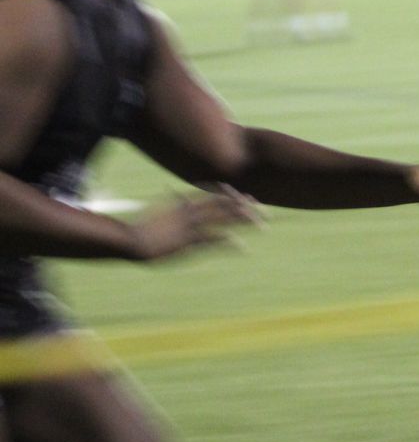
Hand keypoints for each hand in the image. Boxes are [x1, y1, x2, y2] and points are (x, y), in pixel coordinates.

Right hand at [127, 186, 259, 261]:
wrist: (130, 241)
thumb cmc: (143, 228)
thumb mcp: (160, 210)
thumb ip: (173, 202)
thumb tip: (174, 193)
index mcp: (185, 202)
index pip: (216, 194)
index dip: (235, 196)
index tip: (250, 199)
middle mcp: (191, 211)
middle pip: (225, 204)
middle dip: (246, 207)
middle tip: (264, 210)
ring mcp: (191, 225)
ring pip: (224, 219)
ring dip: (245, 222)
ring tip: (263, 226)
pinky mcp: (188, 241)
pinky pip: (213, 240)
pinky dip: (229, 243)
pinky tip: (243, 248)